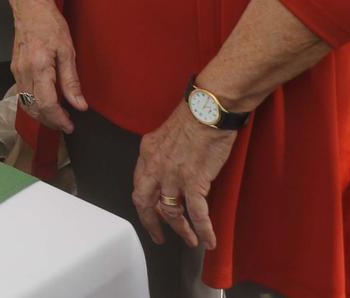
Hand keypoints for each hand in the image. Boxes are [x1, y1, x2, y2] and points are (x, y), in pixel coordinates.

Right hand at [10, 0, 86, 134]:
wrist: (29, 8)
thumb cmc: (50, 24)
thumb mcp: (68, 51)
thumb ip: (71, 81)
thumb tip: (79, 105)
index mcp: (39, 68)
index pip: (46, 104)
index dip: (58, 119)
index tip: (70, 126)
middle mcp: (23, 73)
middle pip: (34, 108)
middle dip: (50, 121)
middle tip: (66, 124)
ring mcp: (16, 71)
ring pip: (25, 103)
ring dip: (41, 115)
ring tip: (58, 117)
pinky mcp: (14, 69)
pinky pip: (22, 94)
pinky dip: (33, 104)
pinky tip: (46, 103)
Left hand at [131, 102, 238, 249]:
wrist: (209, 109)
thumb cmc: (194, 115)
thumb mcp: (166, 133)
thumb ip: (163, 153)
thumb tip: (171, 169)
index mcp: (147, 152)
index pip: (139, 184)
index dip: (144, 203)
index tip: (150, 213)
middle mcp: (155, 166)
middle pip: (144, 202)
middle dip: (151, 223)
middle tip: (159, 236)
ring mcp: (173, 175)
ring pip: (170, 212)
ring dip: (181, 230)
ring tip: (190, 240)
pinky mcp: (194, 181)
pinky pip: (196, 213)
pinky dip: (203, 230)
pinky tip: (208, 240)